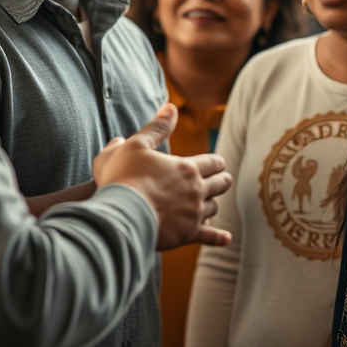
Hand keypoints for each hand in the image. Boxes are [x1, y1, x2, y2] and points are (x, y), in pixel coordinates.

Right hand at [93, 103, 232, 249]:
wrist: (120, 214)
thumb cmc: (123, 177)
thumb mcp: (136, 144)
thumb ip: (156, 127)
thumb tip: (170, 107)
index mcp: (186, 167)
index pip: (211, 162)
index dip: (215, 162)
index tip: (218, 162)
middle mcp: (196, 190)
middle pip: (219, 184)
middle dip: (222, 180)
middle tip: (224, 179)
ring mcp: (194, 214)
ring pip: (214, 208)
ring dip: (214, 204)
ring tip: (214, 203)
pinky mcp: (187, 235)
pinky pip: (208, 237)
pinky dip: (218, 237)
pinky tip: (226, 238)